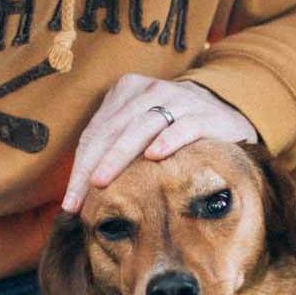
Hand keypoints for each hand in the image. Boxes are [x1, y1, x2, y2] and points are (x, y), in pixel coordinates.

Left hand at [62, 76, 257, 212]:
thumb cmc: (172, 134)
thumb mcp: (139, 135)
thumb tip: (77, 194)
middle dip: (93, 165)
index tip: (69, 203)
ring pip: (142, 127)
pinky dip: (168, 140)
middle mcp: (151, 91)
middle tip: (79, 197)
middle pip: (114, 129)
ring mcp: (179, 99)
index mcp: (128, 91)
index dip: (80, 167)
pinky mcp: (205, 115)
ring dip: (119, 155)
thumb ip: (112, 151)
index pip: (96, 132)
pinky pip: (184, 127)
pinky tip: (154, 156)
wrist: (226, 118)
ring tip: (102, 181)